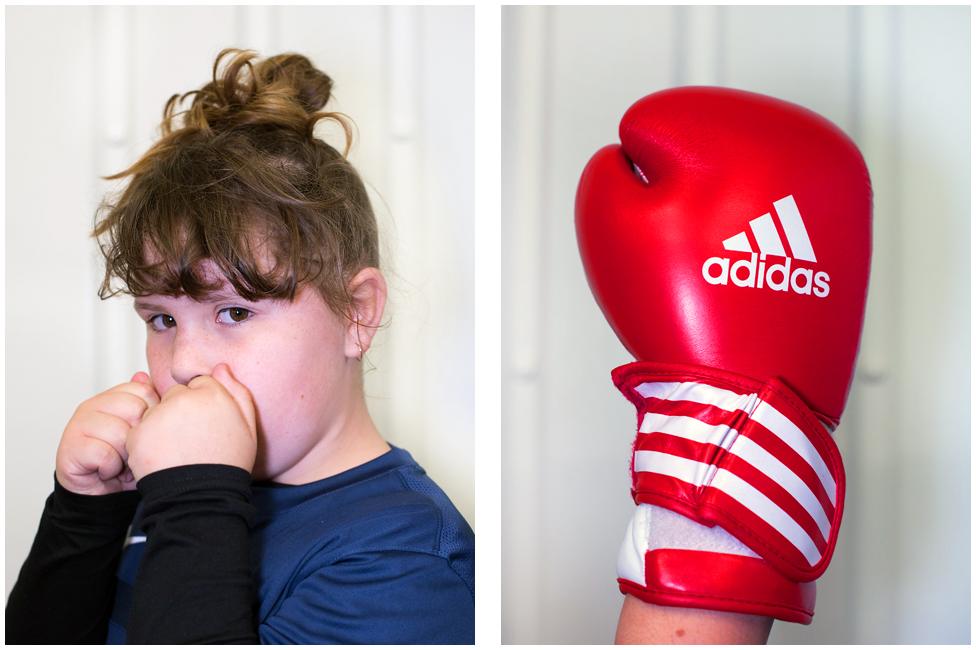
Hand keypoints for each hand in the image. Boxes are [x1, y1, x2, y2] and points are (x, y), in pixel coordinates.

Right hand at [55, 372, 159, 494]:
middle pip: (134, 409)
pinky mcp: (70, 446)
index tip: (146, 432)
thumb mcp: (145, 431)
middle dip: (139, 436)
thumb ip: (149, 404)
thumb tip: (145, 376)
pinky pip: (104, 454)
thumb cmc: (126, 461)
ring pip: (120, 432)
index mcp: (114, 397)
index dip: (152, 414)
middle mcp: (94, 405)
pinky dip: (110, 467)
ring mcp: (79, 423)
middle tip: (131, 449)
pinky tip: (105, 469)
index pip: (144, 390)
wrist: (100, 492)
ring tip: (119, 461)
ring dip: (125, 455)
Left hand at [125, 363, 256, 480]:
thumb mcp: (249, 427)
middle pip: (176, 395)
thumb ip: (238, 392)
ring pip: (156, 411)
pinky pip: (139, 429)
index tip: (206, 426)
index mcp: (212, 393)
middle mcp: (183, 398)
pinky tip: (162, 457)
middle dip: (180, 412)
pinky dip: (146, 442)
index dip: (203, 405)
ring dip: (162, 425)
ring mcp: (159, 415)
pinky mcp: (139, 433)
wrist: (202, 497)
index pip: (200, 384)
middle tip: (191, 440)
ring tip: (177, 451)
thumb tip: (221, 367)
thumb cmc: (228, 464)